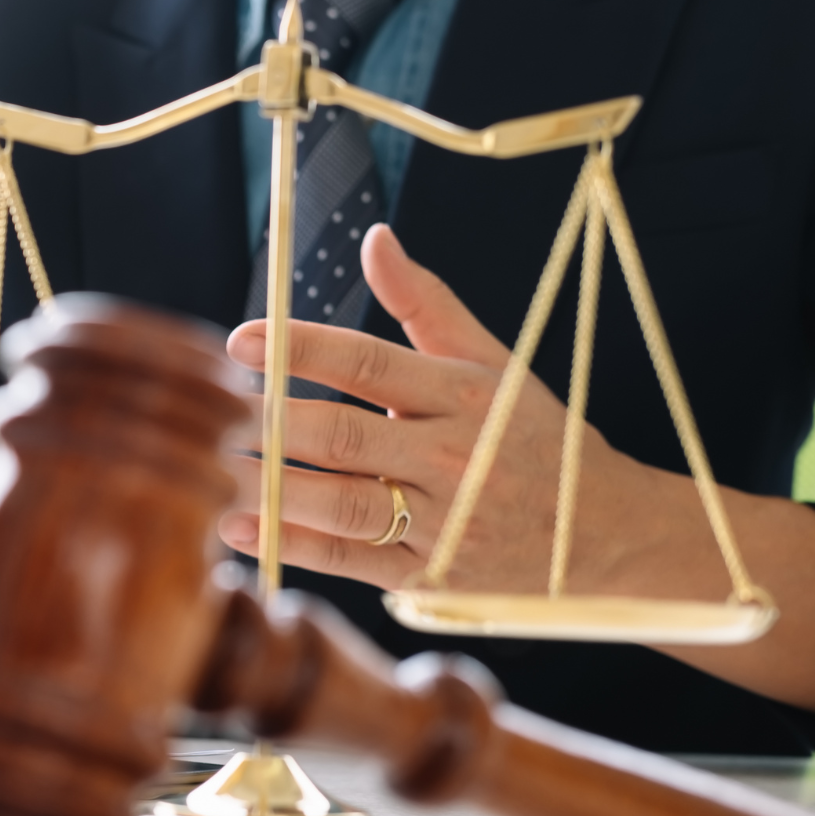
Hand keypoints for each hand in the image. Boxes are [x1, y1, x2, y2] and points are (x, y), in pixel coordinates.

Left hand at [218, 224, 664, 594]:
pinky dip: (289, 545)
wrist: (609, 534)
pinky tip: (234, 528)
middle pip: (343, 436)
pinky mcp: (430, 577)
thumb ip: (426, 304)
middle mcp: (452, 457)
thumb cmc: (534, 439)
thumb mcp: (492, 363)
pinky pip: (349, 558)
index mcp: (463, 394)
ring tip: (205, 466)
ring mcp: (441, 523)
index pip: (369, 363)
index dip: (301, 350)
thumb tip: (374, 237)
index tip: (241, 340)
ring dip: (266, 488)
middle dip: (269, 423)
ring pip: (339, 502)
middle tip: (208, 410)